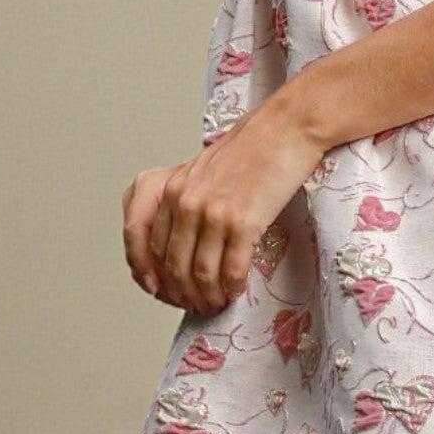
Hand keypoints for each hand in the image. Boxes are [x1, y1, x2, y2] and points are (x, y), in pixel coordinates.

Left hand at [121, 94, 325, 314]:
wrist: (286, 129)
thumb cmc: (251, 148)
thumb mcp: (202, 170)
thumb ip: (186, 200)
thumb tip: (184, 244)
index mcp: (171, 188)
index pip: (147, 244)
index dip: (153, 275)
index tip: (163, 291)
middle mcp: (185, 201)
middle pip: (172, 265)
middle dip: (183, 293)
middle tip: (196, 304)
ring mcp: (212, 213)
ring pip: (200, 273)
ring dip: (208, 296)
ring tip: (217, 302)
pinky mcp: (243, 222)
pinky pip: (231, 269)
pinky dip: (232, 287)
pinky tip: (237, 290)